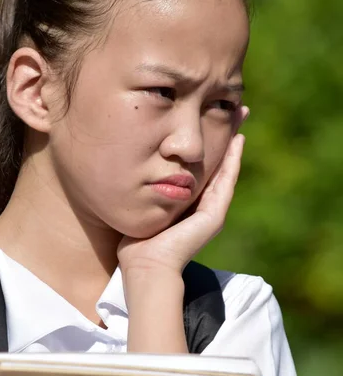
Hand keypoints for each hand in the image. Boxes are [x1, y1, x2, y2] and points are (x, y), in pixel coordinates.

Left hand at [118, 130, 245, 275]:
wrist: (144, 267)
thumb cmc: (136, 242)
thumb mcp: (143, 205)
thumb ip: (147, 190)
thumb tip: (133, 167)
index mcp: (188, 204)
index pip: (203, 167)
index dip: (210, 143)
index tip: (213, 117)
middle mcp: (204, 206)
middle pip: (220, 163)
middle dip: (227, 135)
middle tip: (237, 108)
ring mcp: (212, 212)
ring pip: (227, 169)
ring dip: (235, 142)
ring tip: (242, 116)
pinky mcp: (214, 217)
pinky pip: (226, 183)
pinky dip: (233, 162)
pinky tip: (237, 141)